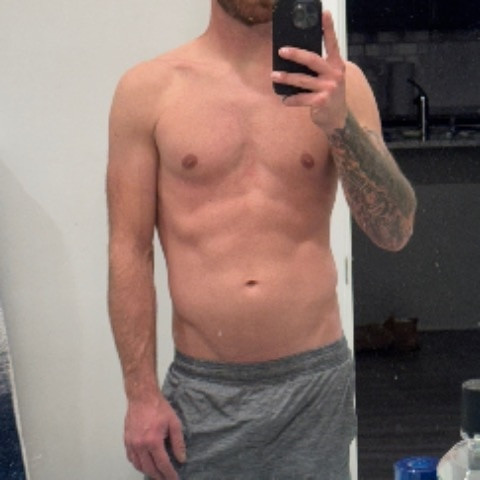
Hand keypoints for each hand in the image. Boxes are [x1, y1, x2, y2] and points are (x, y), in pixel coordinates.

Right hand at [124, 393, 185, 479]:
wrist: (142, 397)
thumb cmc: (159, 408)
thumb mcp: (174, 423)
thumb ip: (178, 442)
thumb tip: (181, 458)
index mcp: (153, 441)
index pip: (163, 464)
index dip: (169, 474)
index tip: (175, 479)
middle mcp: (140, 445)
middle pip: (150, 468)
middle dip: (159, 476)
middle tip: (166, 479)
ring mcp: (131, 443)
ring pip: (139, 465)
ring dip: (148, 472)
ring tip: (157, 474)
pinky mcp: (126, 440)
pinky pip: (131, 458)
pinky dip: (138, 464)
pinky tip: (144, 464)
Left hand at [271, 10, 346, 134]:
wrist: (337, 119)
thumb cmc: (330, 96)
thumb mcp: (330, 78)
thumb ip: (319, 68)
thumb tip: (296, 57)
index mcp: (336, 65)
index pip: (332, 43)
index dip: (328, 28)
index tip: (324, 13)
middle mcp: (334, 74)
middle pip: (312, 60)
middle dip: (295, 54)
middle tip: (281, 51)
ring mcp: (328, 88)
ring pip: (302, 80)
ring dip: (286, 78)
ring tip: (274, 76)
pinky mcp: (320, 102)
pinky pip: (301, 98)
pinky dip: (291, 99)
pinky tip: (284, 100)